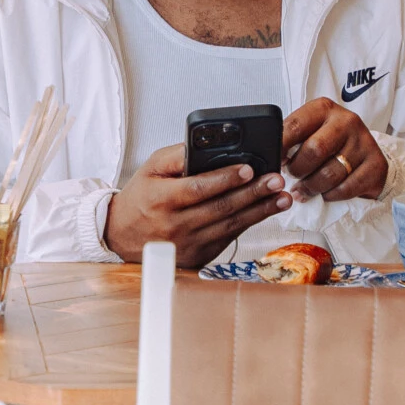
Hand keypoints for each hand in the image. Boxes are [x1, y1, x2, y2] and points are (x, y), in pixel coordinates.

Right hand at [104, 146, 292, 269]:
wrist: (122, 236)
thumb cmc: (140, 197)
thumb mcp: (150, 168)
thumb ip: (177, 156)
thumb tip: (207, 146)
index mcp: (162, 200)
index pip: (198, 188)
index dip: (225, 179)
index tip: (248, 169)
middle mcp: (175, 225)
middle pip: (221, 208)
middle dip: (253, 193)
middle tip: (276, 180)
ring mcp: (187, 244)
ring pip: (229, 226)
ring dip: (259, 211)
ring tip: (282, 197)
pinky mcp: (197, 257)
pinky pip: (227, 238)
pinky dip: (248, 224)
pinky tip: (264, 211)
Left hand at [283, 100, 386, 202]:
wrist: (368, 156)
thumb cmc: (333, 144)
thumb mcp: (312, 132)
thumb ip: (293, 139)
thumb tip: (270, 155)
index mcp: (324, 109)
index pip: (296, 125)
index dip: (280, 147)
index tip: (274, 162)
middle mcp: (346, 121)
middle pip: (314, 150)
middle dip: (298, 169)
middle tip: (293, 177)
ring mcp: (363, 142)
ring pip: (329, 174)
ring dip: (312, 187)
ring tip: (305, 190)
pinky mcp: (375, 165)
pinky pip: (345, 188)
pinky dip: (331, 195)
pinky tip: (326, 193)